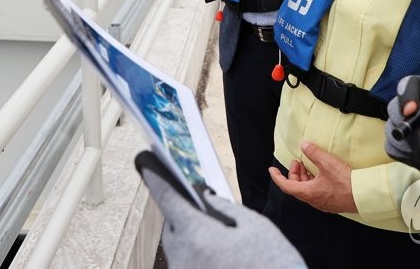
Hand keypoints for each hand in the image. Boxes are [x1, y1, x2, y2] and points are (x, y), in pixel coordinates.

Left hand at [135, 151, 304, 268]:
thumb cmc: (275, 264)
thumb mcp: (254, 226)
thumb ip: (224, 207)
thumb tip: (205, 198)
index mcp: (198, 236)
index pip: (168, 197)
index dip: (156, 176)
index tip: (145, 160)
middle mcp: (184, 258)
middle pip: (173, 223)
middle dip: (185, 210)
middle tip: (204, 202)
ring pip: (179, 244)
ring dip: (191, 232)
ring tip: (216, 229)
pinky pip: (186, 260)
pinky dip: (197, 251)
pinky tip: (216, 249)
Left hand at [269, 141, 357, 213]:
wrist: (364, 195)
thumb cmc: (346, 182)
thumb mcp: (327, 163)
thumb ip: (313, 153)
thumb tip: (304, 145)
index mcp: (308, 193)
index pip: (286, 186)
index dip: (277, 177)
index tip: (272, 170)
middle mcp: (314, 200)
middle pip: (296, 187)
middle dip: (294, 173)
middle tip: (298, 161)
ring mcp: (322, 202)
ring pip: (306, 190)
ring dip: (304, 177)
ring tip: (307, 165)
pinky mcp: (331, 202)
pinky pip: (316, 192)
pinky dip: (313, 182)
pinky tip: (319, 173)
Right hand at [384, 75, 419, 171]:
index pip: (410, 84)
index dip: (407, 96)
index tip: (411, 111)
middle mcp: (415, 105)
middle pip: (396, 110)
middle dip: (410, 133)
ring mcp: (408, 125)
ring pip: (392, 132)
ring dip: (410, 149)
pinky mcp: (405, 143)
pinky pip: (393, 149)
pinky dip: (407, 158)